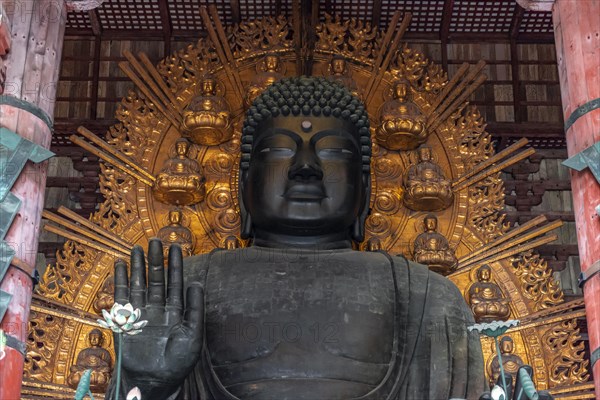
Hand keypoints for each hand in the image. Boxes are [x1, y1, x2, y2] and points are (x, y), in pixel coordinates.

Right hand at [113, 239, 202, 396]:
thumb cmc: (178, 363)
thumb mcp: (193, 335)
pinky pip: (122, 298)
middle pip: (156, 279)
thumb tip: (196, 283)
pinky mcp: (125, 321)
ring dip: (138, 267)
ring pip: (139, 285)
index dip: (176, 265)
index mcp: (176, 312)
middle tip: (155, 240)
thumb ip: (195, 309)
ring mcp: (141, 314)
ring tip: (137, 248)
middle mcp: (158, 310)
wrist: (154, 382)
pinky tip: (120, 266)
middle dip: (156, 260)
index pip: (176, 283)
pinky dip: (120, 282)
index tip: (176, 246)